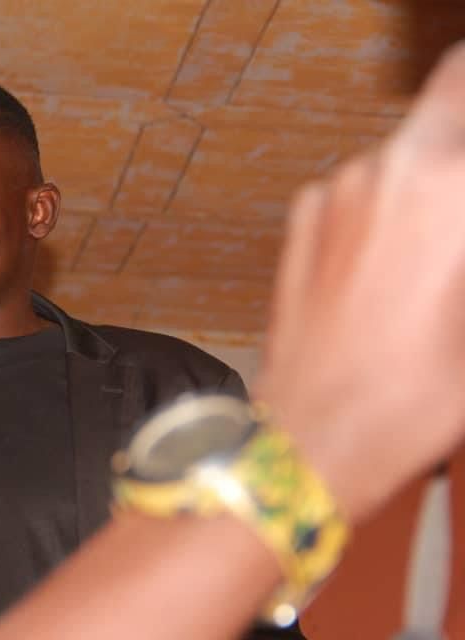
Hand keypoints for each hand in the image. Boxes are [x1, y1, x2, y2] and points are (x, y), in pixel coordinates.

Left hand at [256, 42, 464, 523]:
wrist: (309, 437)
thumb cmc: (407, 398)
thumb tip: (458, 237)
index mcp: (449, 187)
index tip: (464, 237)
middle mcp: (385, 170)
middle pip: (451, 100)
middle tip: (455, 225)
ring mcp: (333, 192)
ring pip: (406, 151)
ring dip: (433, 180)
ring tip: (440, 255)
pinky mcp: (301, 220)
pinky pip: (363, 186)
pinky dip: (390, 204)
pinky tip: (398, 263)